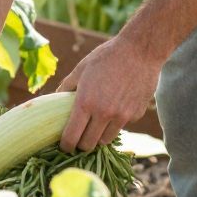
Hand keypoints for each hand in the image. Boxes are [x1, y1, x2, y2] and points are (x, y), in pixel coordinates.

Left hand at [58, 33, 163, 152]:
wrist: (141, 50)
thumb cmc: (107, 56)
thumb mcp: (81, 68)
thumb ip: (66, 87)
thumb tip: (54, 100)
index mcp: (86, 103)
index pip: (71, 138)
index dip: (65, 146)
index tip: (65, 145)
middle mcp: (104, 113)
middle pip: (88, 145)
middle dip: (81, 144)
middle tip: (79, 136)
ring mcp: (122, 116)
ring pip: (105, 140)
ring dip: (98, 136)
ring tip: (96, 125)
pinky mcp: (136, 114)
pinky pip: (122, 126)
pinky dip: (116, 123)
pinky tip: (117, 106)